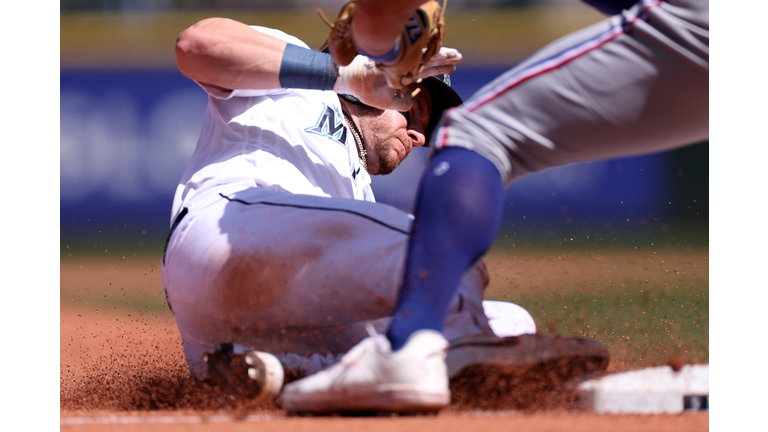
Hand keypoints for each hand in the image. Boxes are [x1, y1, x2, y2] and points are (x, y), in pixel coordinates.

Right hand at [334, 47, 461, 110]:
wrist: (351, 80)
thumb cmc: (366, 91)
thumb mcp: (386, 102)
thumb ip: (401, 103)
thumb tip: (412, 104)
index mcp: (404, 75)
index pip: (425, 70)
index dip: (439, 69)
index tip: (453, 67)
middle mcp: (405, 66)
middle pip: (428, 62)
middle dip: (444, 59)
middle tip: (459, 56)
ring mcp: (402, 61)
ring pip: (425, 57)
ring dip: (441, 55)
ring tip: (456, 54)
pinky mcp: (398, 58)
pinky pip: (416, 55)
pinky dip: (429, 53)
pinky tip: (442, 52)